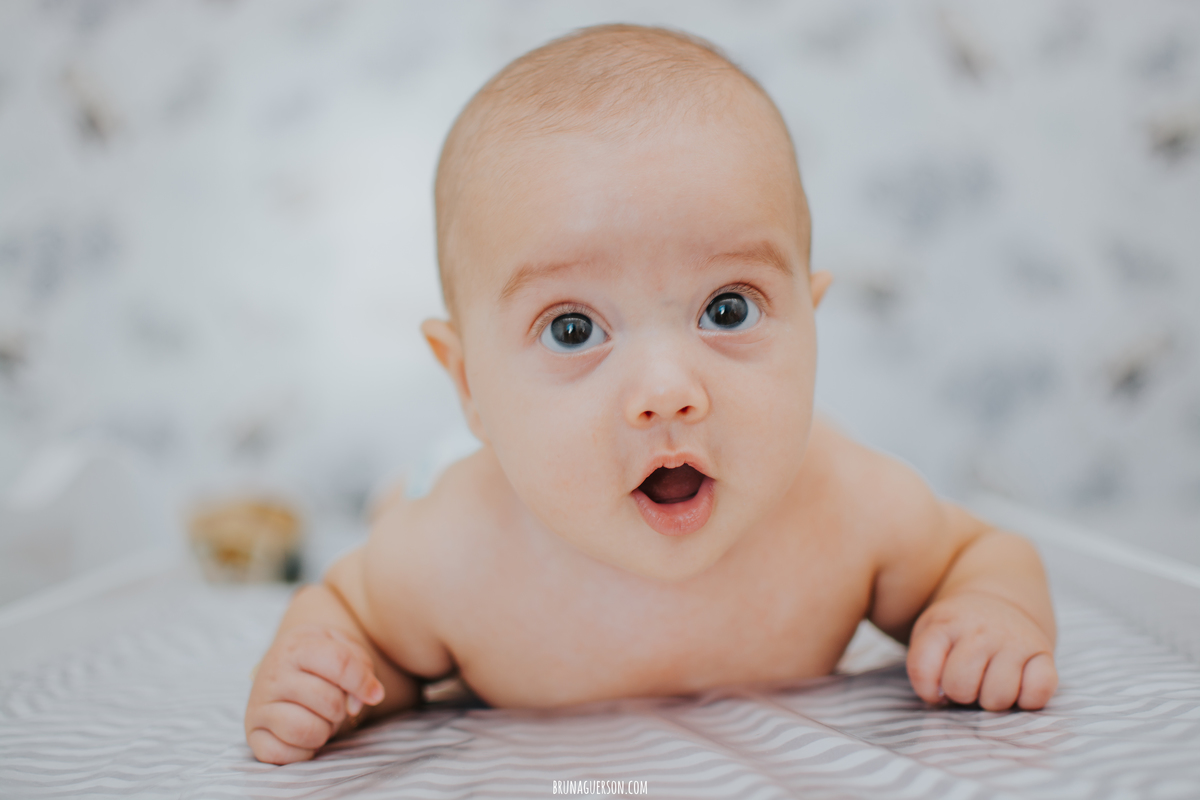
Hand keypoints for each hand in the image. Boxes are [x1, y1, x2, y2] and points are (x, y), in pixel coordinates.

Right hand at [245, 625, 385, 763]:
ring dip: (324, 731)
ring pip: (305, 730)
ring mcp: (258, 706)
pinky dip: (304, 751)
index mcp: (295, 647)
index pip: (339, 663)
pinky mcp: (254, 736)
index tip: (373, 694)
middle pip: (328, 701)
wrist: (286, 668)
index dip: (363, 683)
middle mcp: (271, 674)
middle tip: (335, 704)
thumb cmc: (323, 660)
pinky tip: (304, 735)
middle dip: (342, 708)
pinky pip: (283, 755)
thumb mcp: (345, 649)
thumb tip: (355, 705)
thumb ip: (361, 669)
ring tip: (320, 718)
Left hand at [907, 590, 1056, 710]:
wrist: (997, 603)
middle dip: (960, 695)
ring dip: (992, 701)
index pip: (923, 670)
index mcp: (944, 624)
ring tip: (989, 683)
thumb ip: (922, 666)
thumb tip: (938, 699)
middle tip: (967, 683)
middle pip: (961, 687)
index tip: (935, 686)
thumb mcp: (928, 635)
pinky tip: (1017, 686)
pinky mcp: (1044, 653)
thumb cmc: (956, 632)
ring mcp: (1014, 641)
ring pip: (998, 697)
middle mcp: (980, 631)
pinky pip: (1037, 693)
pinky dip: (1027, 700)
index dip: (926, 689)